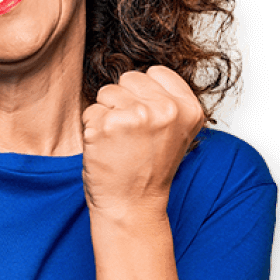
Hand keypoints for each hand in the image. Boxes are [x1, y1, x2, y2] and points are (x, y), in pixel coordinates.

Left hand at [82, 66, 203, 219]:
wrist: (131, 206)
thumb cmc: (148, 169)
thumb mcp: (175, 133)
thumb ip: (167, 101)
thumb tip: (142, 74)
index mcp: (189, 109)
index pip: (156, 72)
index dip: (144, 94)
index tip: (147, 121)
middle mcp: (166, 110)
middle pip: (129, 78)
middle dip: (123, 101)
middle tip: (130, 135)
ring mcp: (136, 116)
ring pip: (107, 92)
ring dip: (106, 115)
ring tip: (118, 143)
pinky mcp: (107, 125)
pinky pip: (90, 112)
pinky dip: (92, 129)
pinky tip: (105, 150)